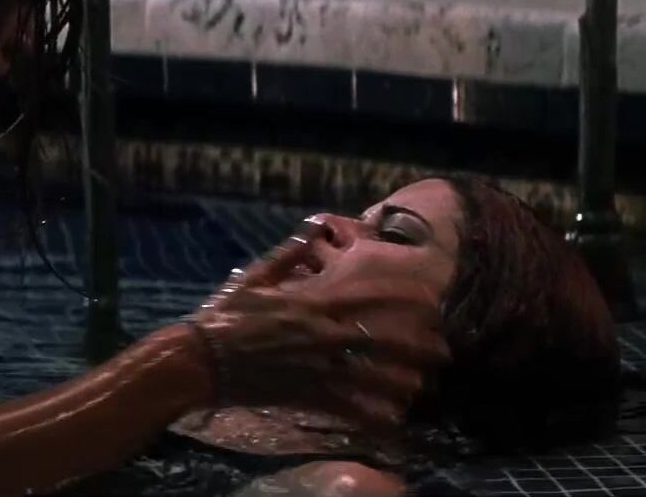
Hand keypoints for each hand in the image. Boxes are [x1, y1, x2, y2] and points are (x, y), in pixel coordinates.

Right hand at [187, 217, 449, 431]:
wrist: (200, 359)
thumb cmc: (225, 316)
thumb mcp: (254, 278)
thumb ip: (287, 254)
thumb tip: (312, 227)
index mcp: (310, 302)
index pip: (366, 295)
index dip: (401, 295)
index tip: (429, 296)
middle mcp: (320, 334)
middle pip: (381, 339)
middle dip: (416, 346)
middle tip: (444, 350)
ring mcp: (315, 366)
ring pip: (372, 375)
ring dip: (402, 380)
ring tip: (426, 384)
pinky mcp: (306, 393)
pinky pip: (347, 406)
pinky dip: (372, 413)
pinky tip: (393, 419)